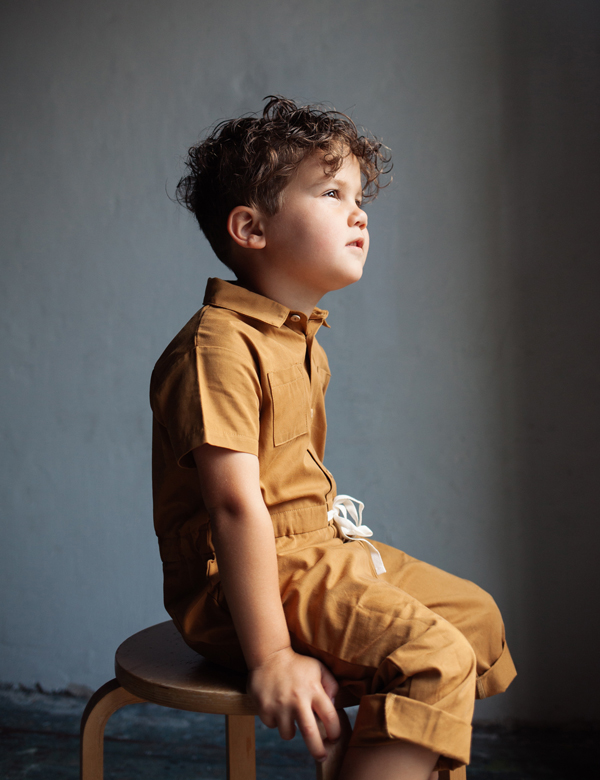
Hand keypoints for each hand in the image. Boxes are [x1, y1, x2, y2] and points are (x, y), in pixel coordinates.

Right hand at [247, 646, 340, 761]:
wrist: (269, 654)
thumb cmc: (297, 663)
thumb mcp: (318, 668)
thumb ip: (331, 685)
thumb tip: (333, 705)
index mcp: (314, 690)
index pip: (330, 718)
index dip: (335, 732)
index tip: (334, 737)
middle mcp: (298, 699)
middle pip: (310, 734)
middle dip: (318, 750)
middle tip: (321, 756)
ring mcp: (280, 705)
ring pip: (288, 734)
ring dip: (291, 730)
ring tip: (290, 716)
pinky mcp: (264, 707)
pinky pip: (272, 725)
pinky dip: (275, 721)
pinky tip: (275, 706)